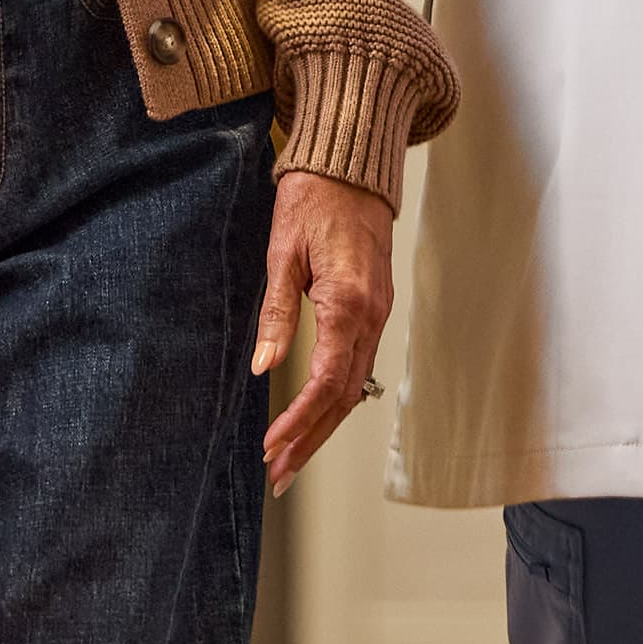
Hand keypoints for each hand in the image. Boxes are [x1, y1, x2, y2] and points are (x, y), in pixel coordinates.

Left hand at [252, 170, 393, 492]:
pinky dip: (336, 399)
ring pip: (354, 386)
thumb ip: (277, 313)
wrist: (351, 168)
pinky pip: (359, 366)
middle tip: (279, 474)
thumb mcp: (283, 253)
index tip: (274, 446)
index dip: (301, 420)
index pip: (328, 380)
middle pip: (345, 396)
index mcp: (349, 303)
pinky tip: (315, 417)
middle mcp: (372, 315)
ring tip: (290, 458)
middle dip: (311, 439)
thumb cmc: (314, 200)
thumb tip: (264, 366)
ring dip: (322, 426)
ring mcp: (378, 314)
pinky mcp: (375, 310)